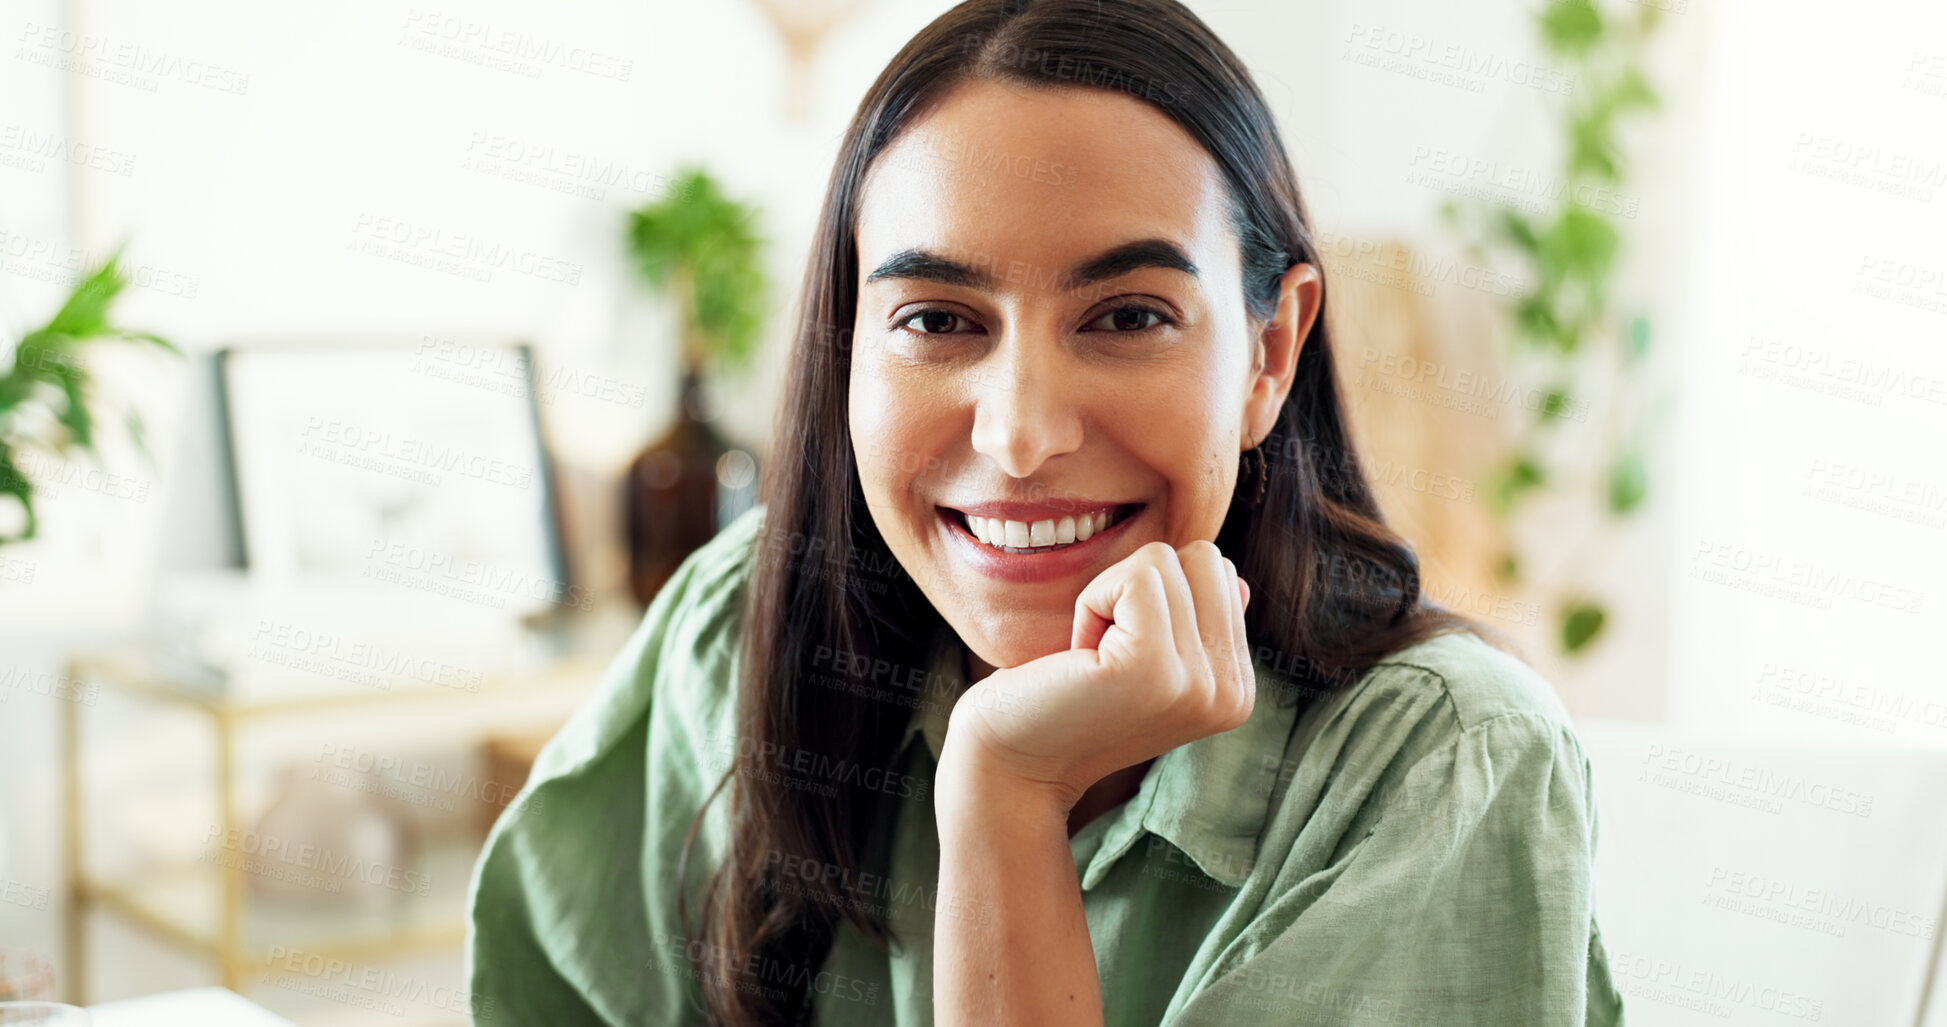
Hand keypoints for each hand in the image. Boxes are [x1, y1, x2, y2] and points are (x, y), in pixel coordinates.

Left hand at [939, 540, 1253, 810]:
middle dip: (1138, 589)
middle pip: (1203, 559)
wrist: (1011, 760)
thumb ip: (1195, 621)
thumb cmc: (1068, 697)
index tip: (1122, 654)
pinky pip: (1136, 576)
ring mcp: (1198, 683)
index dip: (1156, 598)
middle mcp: (1231, 692)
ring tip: (1093, 659)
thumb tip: (1235, 582)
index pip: (1220, 574)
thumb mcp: (1147, 658)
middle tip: (1105, 653)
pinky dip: (1093, 601)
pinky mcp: (1154, 667)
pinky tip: (1080, 656)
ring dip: (1110, 597)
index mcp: (1236, 688)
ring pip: (1166, 560)